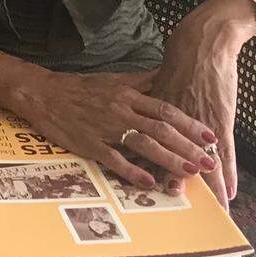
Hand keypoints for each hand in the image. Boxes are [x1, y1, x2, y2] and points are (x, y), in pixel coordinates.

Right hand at [13, 67, 220, 191]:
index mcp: (129, 94)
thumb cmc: (82, 88)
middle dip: (188, 146)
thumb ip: (142, 81)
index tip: (210, 136)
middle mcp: (121, 110)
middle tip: (209, 161)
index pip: (166, 110)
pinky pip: (115, 160)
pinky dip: (133, 172)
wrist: (45, 95)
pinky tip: (150, 182)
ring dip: (169, 160)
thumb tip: (166, 74)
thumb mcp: (115, 79)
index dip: (190, 124)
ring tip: (189, 172)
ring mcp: (106, 129)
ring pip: (143, 145)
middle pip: (161, 129)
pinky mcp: (90, 145)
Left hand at [148, 0, 253, 209]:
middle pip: (173, 159)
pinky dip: (226, 174)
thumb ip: (148, 100)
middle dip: (176, 184)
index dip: (146, 167)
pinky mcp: (219, 120)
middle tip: (178, 208)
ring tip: (210, 211)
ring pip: (200, 162)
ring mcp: (199, 124)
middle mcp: (175, 123)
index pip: (148, 146)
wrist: (203, 44)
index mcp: (156, 115)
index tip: (143, 187)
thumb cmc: (181, 61)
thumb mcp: (157, 82)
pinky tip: (229, 193)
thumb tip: (136, 111)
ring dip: (206, 190)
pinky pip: (224, 154)